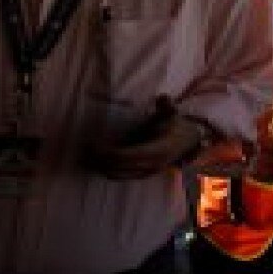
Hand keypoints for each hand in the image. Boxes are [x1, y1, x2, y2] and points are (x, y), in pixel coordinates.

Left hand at [86, 95, 203, 179]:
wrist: (186, 143)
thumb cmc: (175, 125)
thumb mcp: (172, 114)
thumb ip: (166, 106)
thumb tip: (163, 97)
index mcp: (158, 150)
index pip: (128, 156)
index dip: (110, 152)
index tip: (94, 144)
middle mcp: (151, 165)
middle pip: (119, 167)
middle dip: (100, 159)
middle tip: (85, 146)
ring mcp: (146, 172)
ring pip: (117, 174)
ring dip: (101, 166)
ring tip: (87, 153)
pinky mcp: (141, 175)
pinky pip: (120, 176)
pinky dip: (107, 169)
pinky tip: (97, 160)